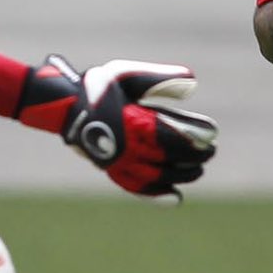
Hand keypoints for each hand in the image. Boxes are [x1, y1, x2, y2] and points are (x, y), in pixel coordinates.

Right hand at [16, 54, 219, 204]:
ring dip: (180, 175)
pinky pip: (136, 187)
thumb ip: (160, 79)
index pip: (172, 136)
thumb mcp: (128, 75)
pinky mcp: (110, 170)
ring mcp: (117, 162)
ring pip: (156, 176)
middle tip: (209, 153)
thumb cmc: (98, 87)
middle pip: (168, 159)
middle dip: (192, 158)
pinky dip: (156, 194)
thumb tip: (193, 84)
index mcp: (132, 122)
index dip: (194, 140)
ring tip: (196, 171)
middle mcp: (126, 147)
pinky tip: (173, 196)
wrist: (61, 106)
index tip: (211, 137)